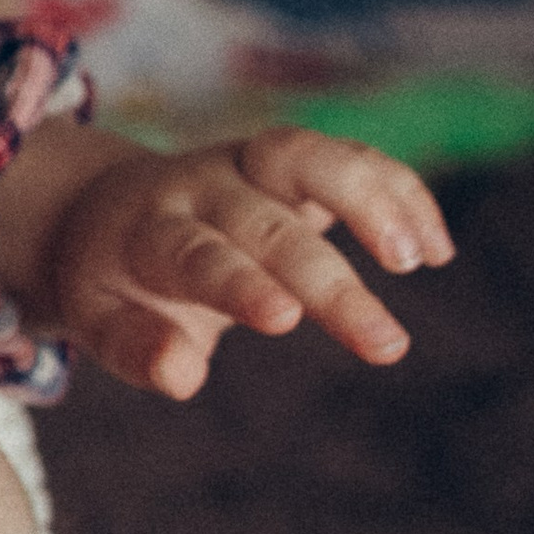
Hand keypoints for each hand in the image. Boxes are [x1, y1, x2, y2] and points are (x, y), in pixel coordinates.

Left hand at [34, 126, 451, 399]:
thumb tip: (183, 376)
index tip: (284, 318)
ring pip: (308, 157)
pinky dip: (396, 189)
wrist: (104, 206)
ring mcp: (245, 165)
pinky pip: (347, 157)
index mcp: (147, 233)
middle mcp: (200, 188)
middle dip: (329, 280)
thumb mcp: (96, 321)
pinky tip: (437, 248)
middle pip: (268, 225)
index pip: (195, 254)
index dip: (238, 283)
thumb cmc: (110, 281)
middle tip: (387, 345)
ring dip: (370, 199)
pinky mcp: (287, 162)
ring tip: (421, 259)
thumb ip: (136, 348)